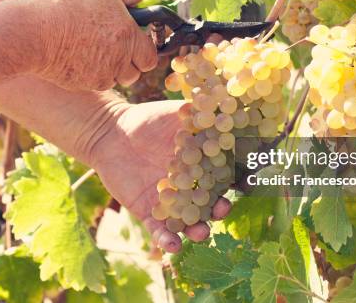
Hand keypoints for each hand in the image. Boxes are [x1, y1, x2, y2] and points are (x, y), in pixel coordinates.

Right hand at [27, 0, 157, 90]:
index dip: (144, 48)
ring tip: (93, 49)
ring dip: (111, 69)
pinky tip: (77, 55)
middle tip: (114, 45)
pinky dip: (91, 73)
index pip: (151, 56)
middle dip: (129, 61)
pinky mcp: (82, 84)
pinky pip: (95, 83)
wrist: (31, 31)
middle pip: (136, 72)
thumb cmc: (62, 3)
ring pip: (116, 79)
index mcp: (127, 35)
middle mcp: (118, 59)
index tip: (133, 39)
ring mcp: (100, 75)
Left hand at [82, 100, 231, 252]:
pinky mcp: (149, 213)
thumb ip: (200, 115)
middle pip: (210, 203)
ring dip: (198, 231)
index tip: (245, 183)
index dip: (235, 181)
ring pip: (189, 222)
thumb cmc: (146, 119)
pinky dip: (167, 241)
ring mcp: (171, 202)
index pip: (224, 177)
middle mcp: (190, 187)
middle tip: (222, 208)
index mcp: (202, 165)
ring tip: (200, 232)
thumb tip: (225, 108)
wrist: (110, 131)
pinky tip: (173, 246)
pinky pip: (160, 232)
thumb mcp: (176, 114)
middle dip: (219, 209)